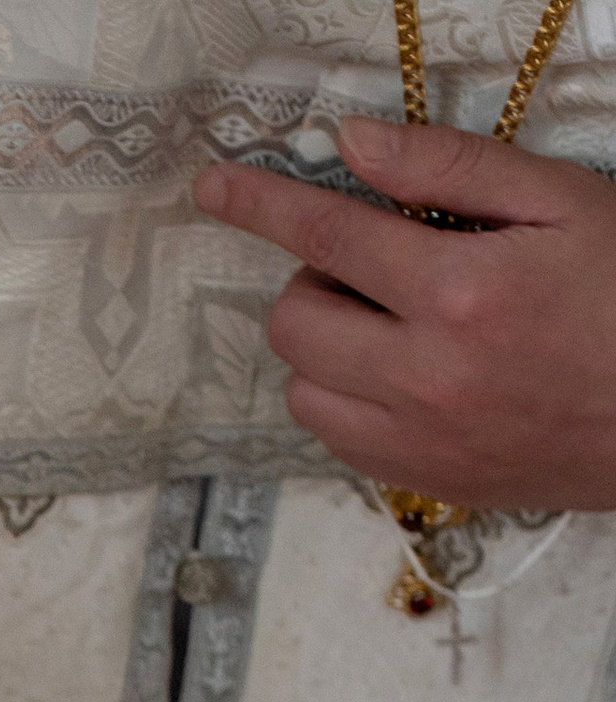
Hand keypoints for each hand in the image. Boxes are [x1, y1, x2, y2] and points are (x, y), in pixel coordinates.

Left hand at [195, 118, 615, 507]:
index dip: (261, 204)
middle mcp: (422, 373)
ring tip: (395, 323)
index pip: (326, 237)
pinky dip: (346, 396)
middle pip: (293, 322)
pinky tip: (403, 372)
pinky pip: (333, 435)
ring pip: (302, 388)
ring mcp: (414, 436)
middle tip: (377, 267)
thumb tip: (355, 144)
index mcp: (460, 291)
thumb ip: (453, 169)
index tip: (216, 186)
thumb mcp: (563, 203)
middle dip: (316, 282)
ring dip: (327, 346)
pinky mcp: (417, 478)